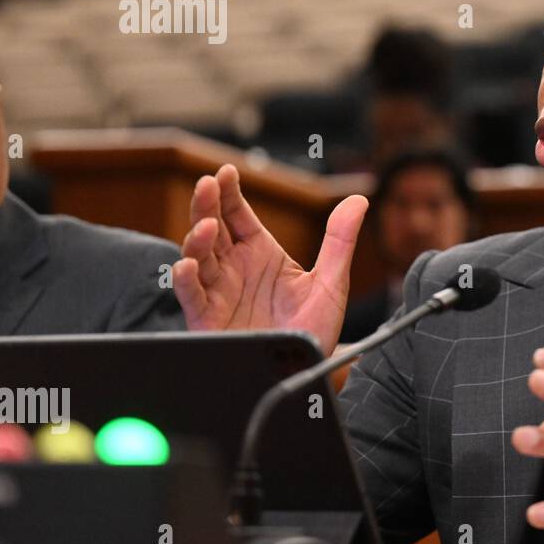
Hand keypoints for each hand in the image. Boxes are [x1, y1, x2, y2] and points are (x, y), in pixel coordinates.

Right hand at [171, 163, 367, 353]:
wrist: (307, 371)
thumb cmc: (314, 328)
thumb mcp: (332, 281)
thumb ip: (340, 241)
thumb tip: (358, 201)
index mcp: (260, 252)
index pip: (237, 214)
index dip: (228, 193)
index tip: (226, 172)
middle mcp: (234, 268)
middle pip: (212, 228)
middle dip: (207, 205)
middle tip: (208, 185)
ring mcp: (219, 292)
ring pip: (198, 258)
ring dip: (197, 241)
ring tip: (206, 227)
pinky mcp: (209, 319)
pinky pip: (192, 297)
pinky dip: (185, 282)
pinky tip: (186, 266)